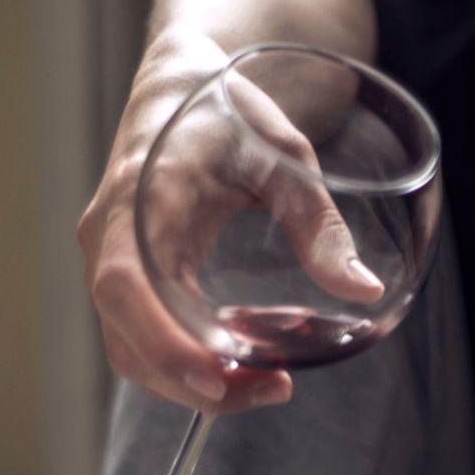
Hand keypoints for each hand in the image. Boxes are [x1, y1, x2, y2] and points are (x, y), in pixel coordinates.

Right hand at [75, 28, 380, 413]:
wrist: (180, 84)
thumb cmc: (231, 112)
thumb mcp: (288, 157)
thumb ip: (321, 225)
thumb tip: (364, 291)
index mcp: (142, 195)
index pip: (125, 284)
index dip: (162, 341)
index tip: (216, 377)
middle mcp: (110, 234)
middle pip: (127, 337)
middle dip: (193, 382)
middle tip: (273, 389)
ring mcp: (110, 257)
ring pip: (131, 347)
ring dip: (192, 381)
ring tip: (269, 383)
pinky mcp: (126, 273)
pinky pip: (142, 334)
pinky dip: (187, 360)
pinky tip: (244, 359)